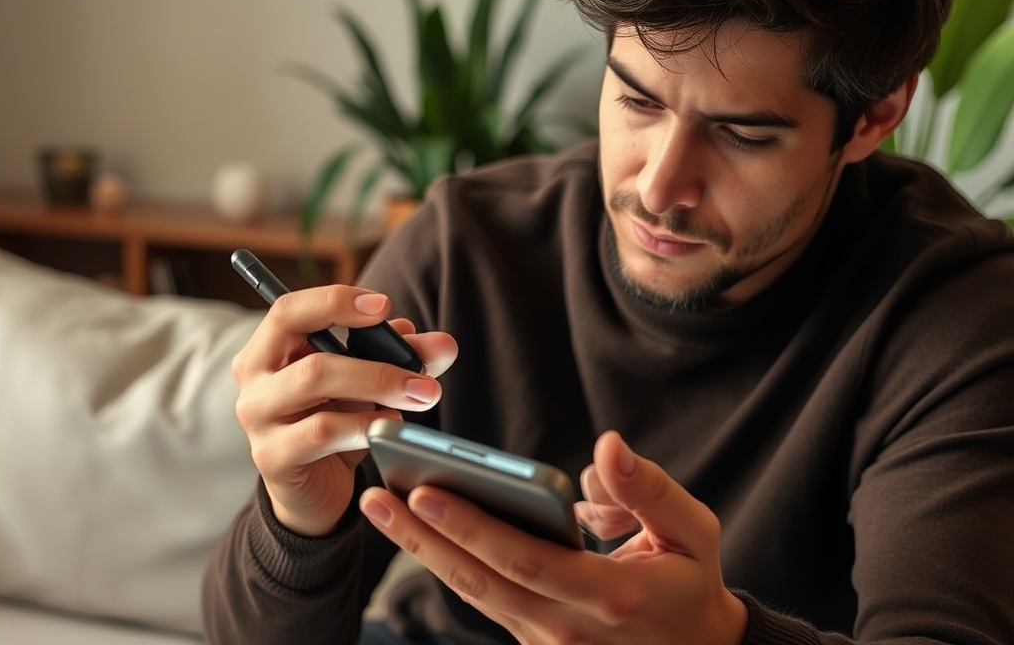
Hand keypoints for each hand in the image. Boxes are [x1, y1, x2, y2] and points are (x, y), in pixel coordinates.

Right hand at [232, 285, 457, 535]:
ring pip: (316, 386)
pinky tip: (390, 425)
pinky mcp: (272, 457)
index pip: (291, 309)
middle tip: (424, 373)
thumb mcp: (367, 380)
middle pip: (313, 354)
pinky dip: (362, 425)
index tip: (384, 306)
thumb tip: (443, 345)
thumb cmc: (335, 417)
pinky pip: (321, 433)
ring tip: (420, 396)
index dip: (337, 302)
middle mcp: (255, 379)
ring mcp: (259, 419)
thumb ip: (402, 356)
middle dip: (378, 361)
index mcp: (270, 347)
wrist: (315, 485)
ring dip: (377, 387)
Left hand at [359, 431, 746, 644]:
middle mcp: (567, 627)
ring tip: (383, 506)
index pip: (523, 559)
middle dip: (424, 537)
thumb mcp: (692, 531)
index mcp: (609, 596)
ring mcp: (547, 642)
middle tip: (379, 495)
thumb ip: (648, 489)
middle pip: (481, 580)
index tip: (428, 491)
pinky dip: (449, 564)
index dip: (472, 527)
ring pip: (474, 593)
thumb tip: (607, 446)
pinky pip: (485, 599)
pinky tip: (419, 530)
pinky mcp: (535, 641)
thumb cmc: (691, 581)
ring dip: (424, 550)